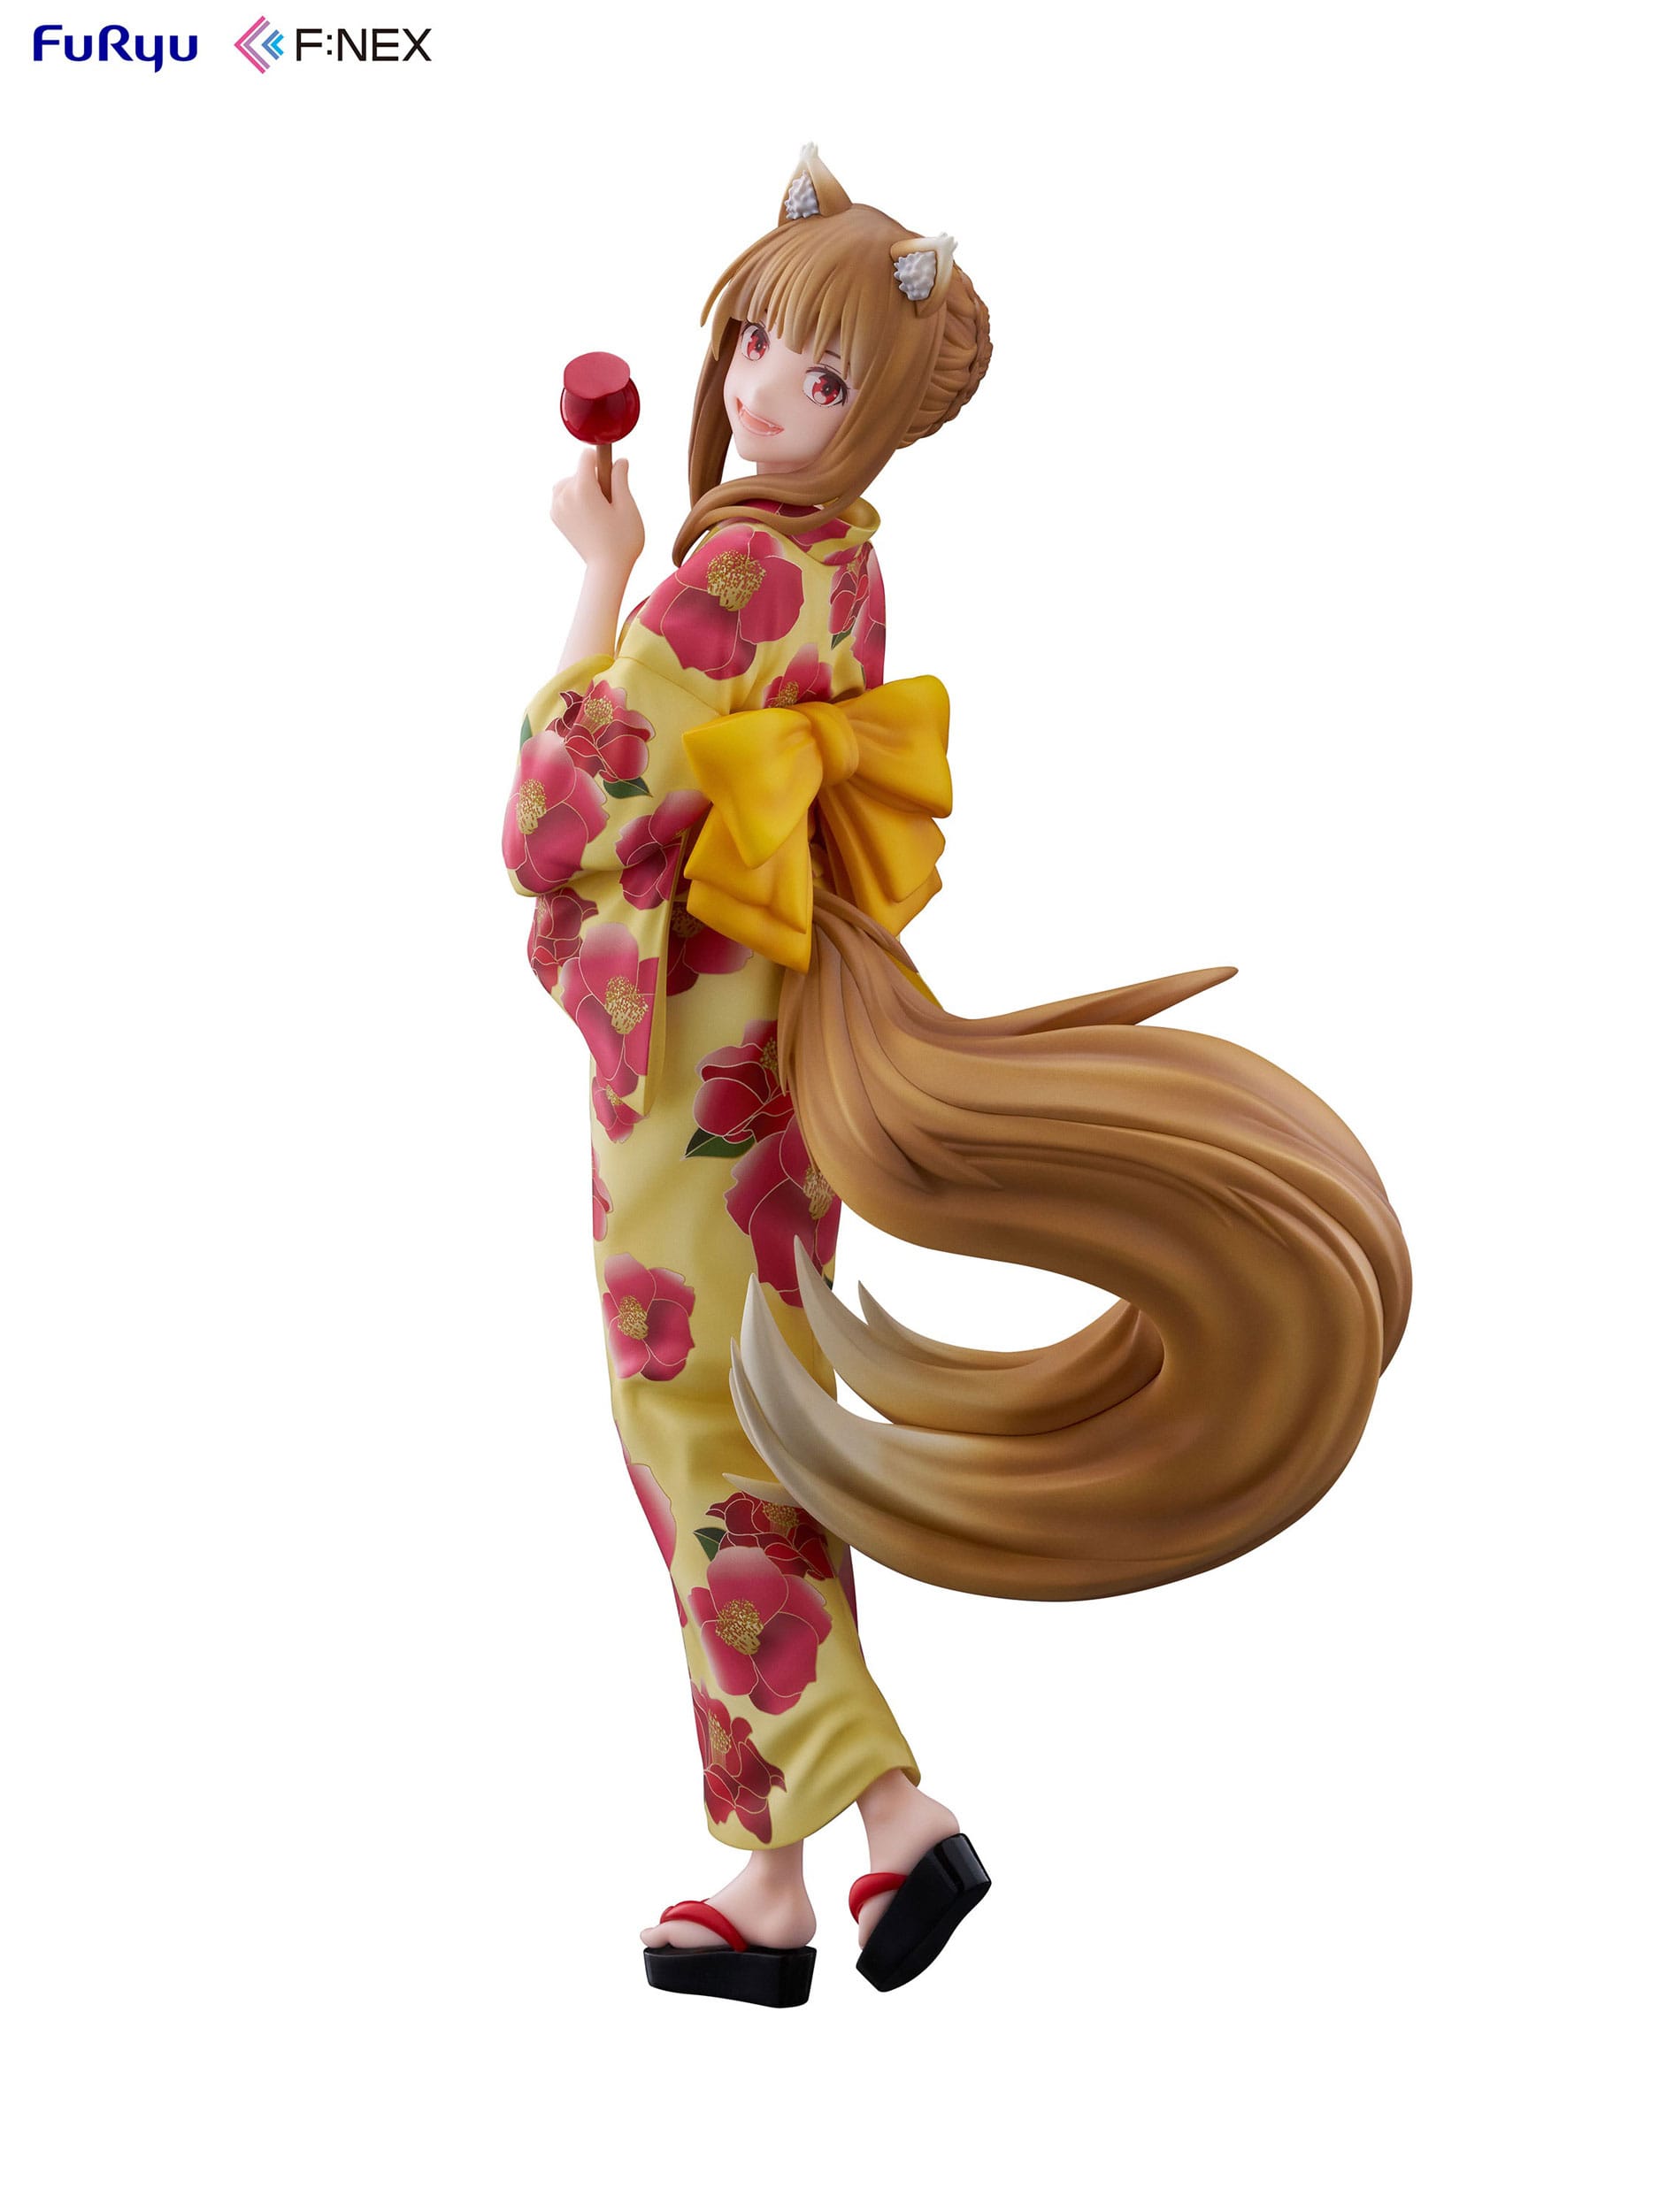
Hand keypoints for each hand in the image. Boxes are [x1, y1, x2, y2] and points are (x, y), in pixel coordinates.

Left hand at [550, 449, 644, 576]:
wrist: (607, 569)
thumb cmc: (623, 540)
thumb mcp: (627, 506)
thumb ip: (620, 478)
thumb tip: (620, 460)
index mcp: (583, 489)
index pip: (586, 456)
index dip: (602, 463)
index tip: (611, 477)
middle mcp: (564, 494)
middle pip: (579, 470)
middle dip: (594, 479)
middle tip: (608, 504)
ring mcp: (556, 506)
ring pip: (569, 481)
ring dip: (583, 487)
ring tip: (598, 509)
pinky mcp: (555, 516)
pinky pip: (563, 494)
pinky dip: (575, 498)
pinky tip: (588, 514)